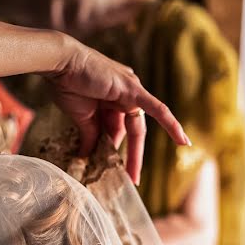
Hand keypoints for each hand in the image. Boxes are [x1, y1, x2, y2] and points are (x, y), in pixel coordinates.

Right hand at [44, 37, 190, 184]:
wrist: (61, 64)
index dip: (115, 151)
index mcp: (113, 100)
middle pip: (131, 132)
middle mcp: (126, 95)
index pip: (118, 131)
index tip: (114, 170)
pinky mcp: (133, 89)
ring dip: (135, 153)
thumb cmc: (67, 85)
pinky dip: (171, 125)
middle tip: (130, 180)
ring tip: (132, 176)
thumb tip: (88, 155)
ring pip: (138, 128)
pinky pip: (157, 109)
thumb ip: (90, 135)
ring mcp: (131, 91)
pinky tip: (183, 142)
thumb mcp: (81, 116)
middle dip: (130, 157)